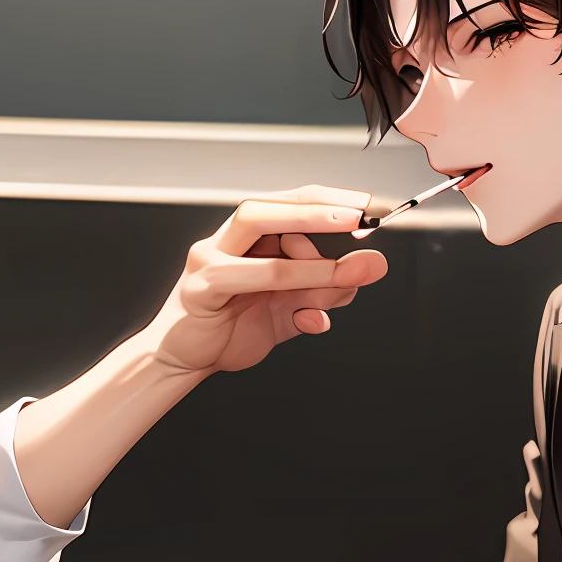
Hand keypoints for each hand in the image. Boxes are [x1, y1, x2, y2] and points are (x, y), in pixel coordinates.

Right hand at [139, 186, 386, 378]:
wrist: (188, 361)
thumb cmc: (231, 329)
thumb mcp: (293, 309)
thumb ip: (329, 289)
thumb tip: (372, 266)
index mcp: (249, 238)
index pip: (289, 203)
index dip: (328, 200)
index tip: (365, 206)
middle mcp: (227, 240)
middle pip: (269, 206)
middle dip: (315, 207)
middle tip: (357, 216)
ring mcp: (209, 259)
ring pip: (258, 232)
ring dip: (305, 245)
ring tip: (343, 264)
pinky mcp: (201, 287)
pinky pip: (244, 276)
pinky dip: (284, 283)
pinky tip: (310, 305)